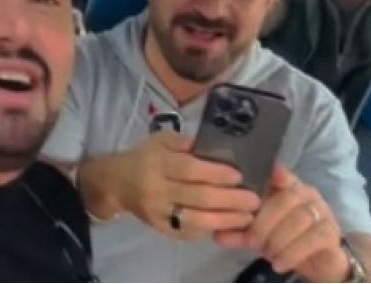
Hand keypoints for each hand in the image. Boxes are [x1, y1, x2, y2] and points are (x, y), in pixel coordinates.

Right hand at [108, 131, 260, 239]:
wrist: (116, 183)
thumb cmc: (144, 157)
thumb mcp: (162, 140)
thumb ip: (187, 143)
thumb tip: (218, 150)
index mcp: (157, 163)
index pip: (190, 169)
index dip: (216, 173)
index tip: (239, 176)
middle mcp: (156, 190)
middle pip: (197, 196)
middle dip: (230, 200)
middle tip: (254, 200)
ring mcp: (158, 212)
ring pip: (195, 219)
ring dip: (225, 219)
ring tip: (247, 217)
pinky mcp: (160, 228)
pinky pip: (188, 232)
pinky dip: (210, 229)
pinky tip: (227, 224)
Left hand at [215, 166, 348, 281]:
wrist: (318, 265)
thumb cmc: (285, 242)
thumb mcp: (259, 237)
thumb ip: (240, 233)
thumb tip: (216, 235)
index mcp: (288, 188)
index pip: (281, 175)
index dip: (275, 174)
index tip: (267, 176)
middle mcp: (307, 195)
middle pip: (285, 200)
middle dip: (264, 223)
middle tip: (253, 242)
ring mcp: (323, 212)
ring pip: (299, 219)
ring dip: (278, 239)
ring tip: (268, 254)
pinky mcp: (331, 233)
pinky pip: (312, 238)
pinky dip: (292, 252)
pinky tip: (279, 263)